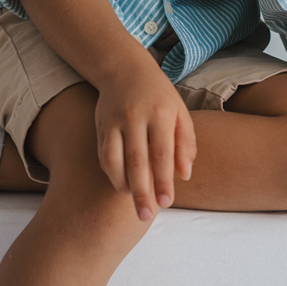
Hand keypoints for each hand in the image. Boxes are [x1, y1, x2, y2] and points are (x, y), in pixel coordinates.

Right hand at [91, 54, 196, 220]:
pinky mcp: (100, 125)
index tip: (167, 203)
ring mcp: (115, 120)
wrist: (125, 69)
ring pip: (114, 160)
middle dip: (142, 191)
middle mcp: (136, 116)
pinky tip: (121, 185)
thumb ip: (185, 142)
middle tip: (146, 216)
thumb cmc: (160, 96)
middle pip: (137, 161)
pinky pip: (103, 155)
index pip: (162, 152)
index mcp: (161, 112)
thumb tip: (184, 175)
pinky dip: (111, 174)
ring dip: (123, 185)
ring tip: (133, 202)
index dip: (164, 180)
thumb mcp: (180, 112)